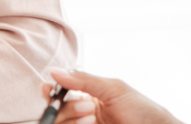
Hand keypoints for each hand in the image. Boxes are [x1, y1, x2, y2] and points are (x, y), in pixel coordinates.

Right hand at [45, 69, 183, 123]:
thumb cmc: (140, 108)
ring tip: (91, 118)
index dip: (50, 91)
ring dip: (71, 118)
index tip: (49, 89)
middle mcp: (81, 113)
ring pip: (60, 122)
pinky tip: (90, 123)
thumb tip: (54, 71)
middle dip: (66, 107)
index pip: (58, 93)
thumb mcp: (112, 88)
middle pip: (55, 110)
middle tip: (86, 106)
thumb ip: (83, 80)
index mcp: (86, 96)